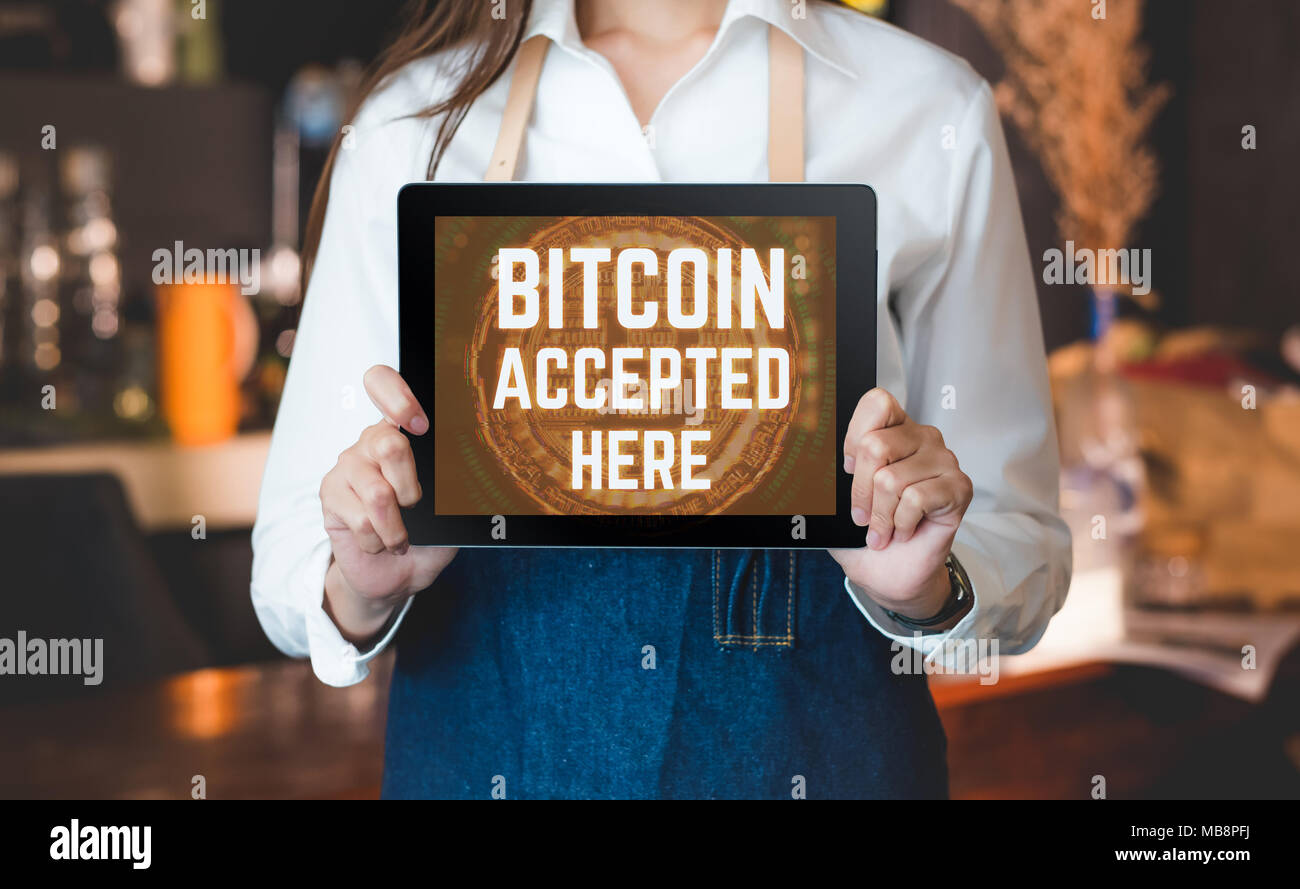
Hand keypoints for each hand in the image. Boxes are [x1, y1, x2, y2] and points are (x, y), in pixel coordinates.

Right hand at [319, 365, 456, 643]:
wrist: (395, 574)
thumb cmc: (427, 535)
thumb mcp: (451, 510)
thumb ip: (455, 489)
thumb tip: (468, 479)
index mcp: (403, 431)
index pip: (382, 383)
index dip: (396, 396)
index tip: (418, 424)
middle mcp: (371, 440)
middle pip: (389, 444)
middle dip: (411, 489)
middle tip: (415, 507)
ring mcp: (347, 465)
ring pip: (378, 492)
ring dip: (397, 527)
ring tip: (400, 537)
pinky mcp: (330, 493)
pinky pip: (360, 518)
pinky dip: (379, 540)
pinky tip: (378, 542)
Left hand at [828, 388, 972, 622]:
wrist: (893, 573)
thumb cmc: (867, 534)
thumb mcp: (837, 503)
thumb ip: (828, 479)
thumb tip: (807, 470)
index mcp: (893, 430)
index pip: (877, 402)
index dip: (854, 436)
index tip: (848, 469)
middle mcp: (921, 438)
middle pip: (876, 444)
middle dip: (860, 491)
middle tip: (863, 516)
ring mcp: (943, 460)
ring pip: (892, 478)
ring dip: (881, 516)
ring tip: (884, 529)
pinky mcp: (959, 487)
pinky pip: (916, 498)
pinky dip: (901, 524)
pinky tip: (904, 531)